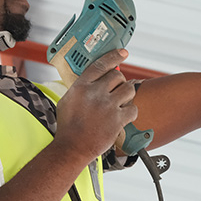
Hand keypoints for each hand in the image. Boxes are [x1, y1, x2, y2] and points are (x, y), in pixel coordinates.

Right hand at [53, 49, 137, 163]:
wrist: (72, 148)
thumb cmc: (68, 126)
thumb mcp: (67, 100)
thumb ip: (80, 87)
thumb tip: (91, 79)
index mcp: (81, 86)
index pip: (100, 65)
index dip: (114, 56)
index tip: (123, 52)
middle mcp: (95, 93)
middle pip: (118, 76)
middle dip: (119, 82)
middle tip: (116, 90)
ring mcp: (107, 106)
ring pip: (128, 89)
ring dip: (127, 95)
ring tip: (120, 103)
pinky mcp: (117, 120)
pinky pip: (133, 109)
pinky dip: (130, 112)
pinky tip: (122, 116)